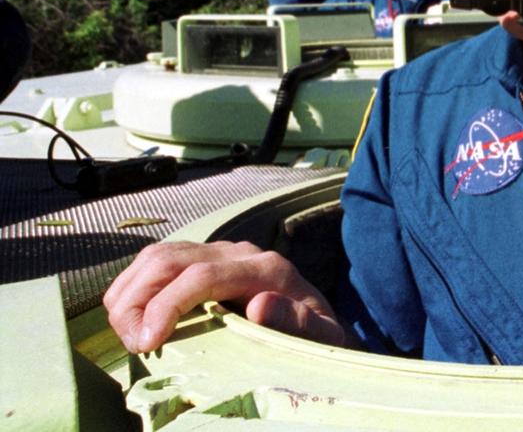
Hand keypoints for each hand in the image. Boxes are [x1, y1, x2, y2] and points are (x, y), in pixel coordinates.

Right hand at [103, 240, 346, 353]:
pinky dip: (135, 285)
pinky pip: (158, 261)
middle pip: (171, 259)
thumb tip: (260, 305)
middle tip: (132, 342)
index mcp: (266, 269)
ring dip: (130, 291)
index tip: (147, 342)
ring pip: (158, 255)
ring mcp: (219, 252)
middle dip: (138, 299)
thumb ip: (297, 321)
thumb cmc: (318, 336)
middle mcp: (239, 252)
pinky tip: (133, 316)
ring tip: (128, 333)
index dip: (167, 305)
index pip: (202, 276)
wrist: (322, 322)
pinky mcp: (203, 260)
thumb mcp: (321, 337)